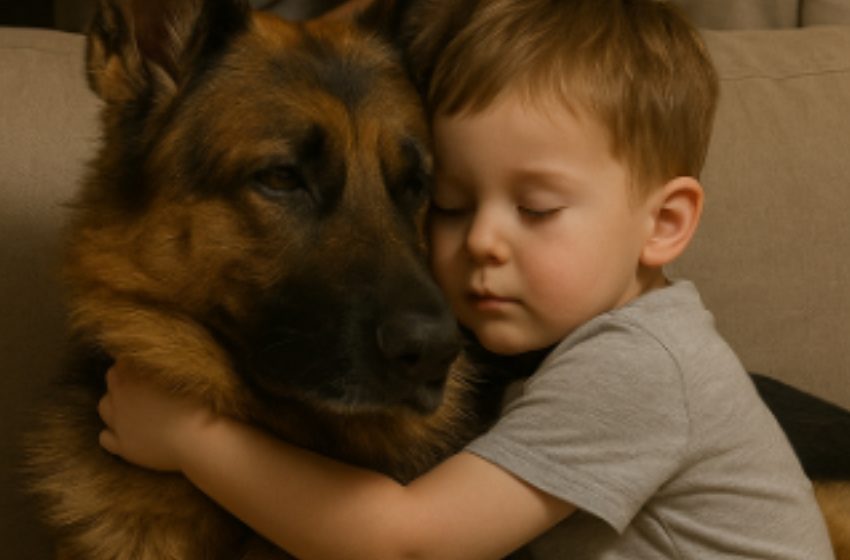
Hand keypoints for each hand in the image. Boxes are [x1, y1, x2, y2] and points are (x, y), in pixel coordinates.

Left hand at [98, 360, 214, 471]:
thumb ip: (162, 368)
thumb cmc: (196, 405)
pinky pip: (105, 438)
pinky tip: (126, 431)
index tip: (141, 364)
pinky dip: (111, 432)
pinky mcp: (123, 447)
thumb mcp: (182, 377)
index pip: (120, 365)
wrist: (196, 441)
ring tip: (130, 405)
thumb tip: (156, 360)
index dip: (130, 363)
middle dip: (121, 381)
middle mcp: (120, 401)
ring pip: (104, 408)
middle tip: (139, 384)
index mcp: (133, 381)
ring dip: (113, 403)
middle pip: (111, 384)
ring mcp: (119, 425)